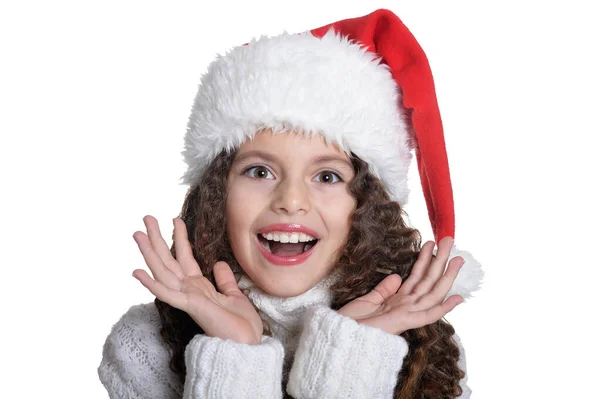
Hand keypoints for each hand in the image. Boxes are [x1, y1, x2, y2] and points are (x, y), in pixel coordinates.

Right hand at [132, 215, 262, 344]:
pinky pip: (167, 293)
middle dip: (158, 238)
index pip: (185, 257)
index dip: (180, 238)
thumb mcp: (234, 295)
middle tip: (147, 218)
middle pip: (169, 260)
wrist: (246, 344)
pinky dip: (151, 283)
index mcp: (199, 287)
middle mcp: (189, 290)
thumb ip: (224, 280)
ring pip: (163, 271)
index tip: (176, 219)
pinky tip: (137, 272)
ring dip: (149, 252)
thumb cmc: (240, 325)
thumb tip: (218, 263)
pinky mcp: (189, 306)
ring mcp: (187, 298)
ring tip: (138, 234)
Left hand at [338, 237, 463, 334]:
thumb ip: (384, 289)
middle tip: (450, 241)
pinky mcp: (404, 321)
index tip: (434, 246)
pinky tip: (457, 297)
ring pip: (433, 292)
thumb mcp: (368, 299)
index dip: (426, 261)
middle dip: (440, 260)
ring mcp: (407, 313)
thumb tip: (398, 276)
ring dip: (447, 275)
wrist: (342, 336)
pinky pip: (428, 314)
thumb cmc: (352, 322)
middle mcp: (405, 306)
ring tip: (458, 258)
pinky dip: (444, 307)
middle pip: (428, 280)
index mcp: (397, 301)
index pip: (417, 278)